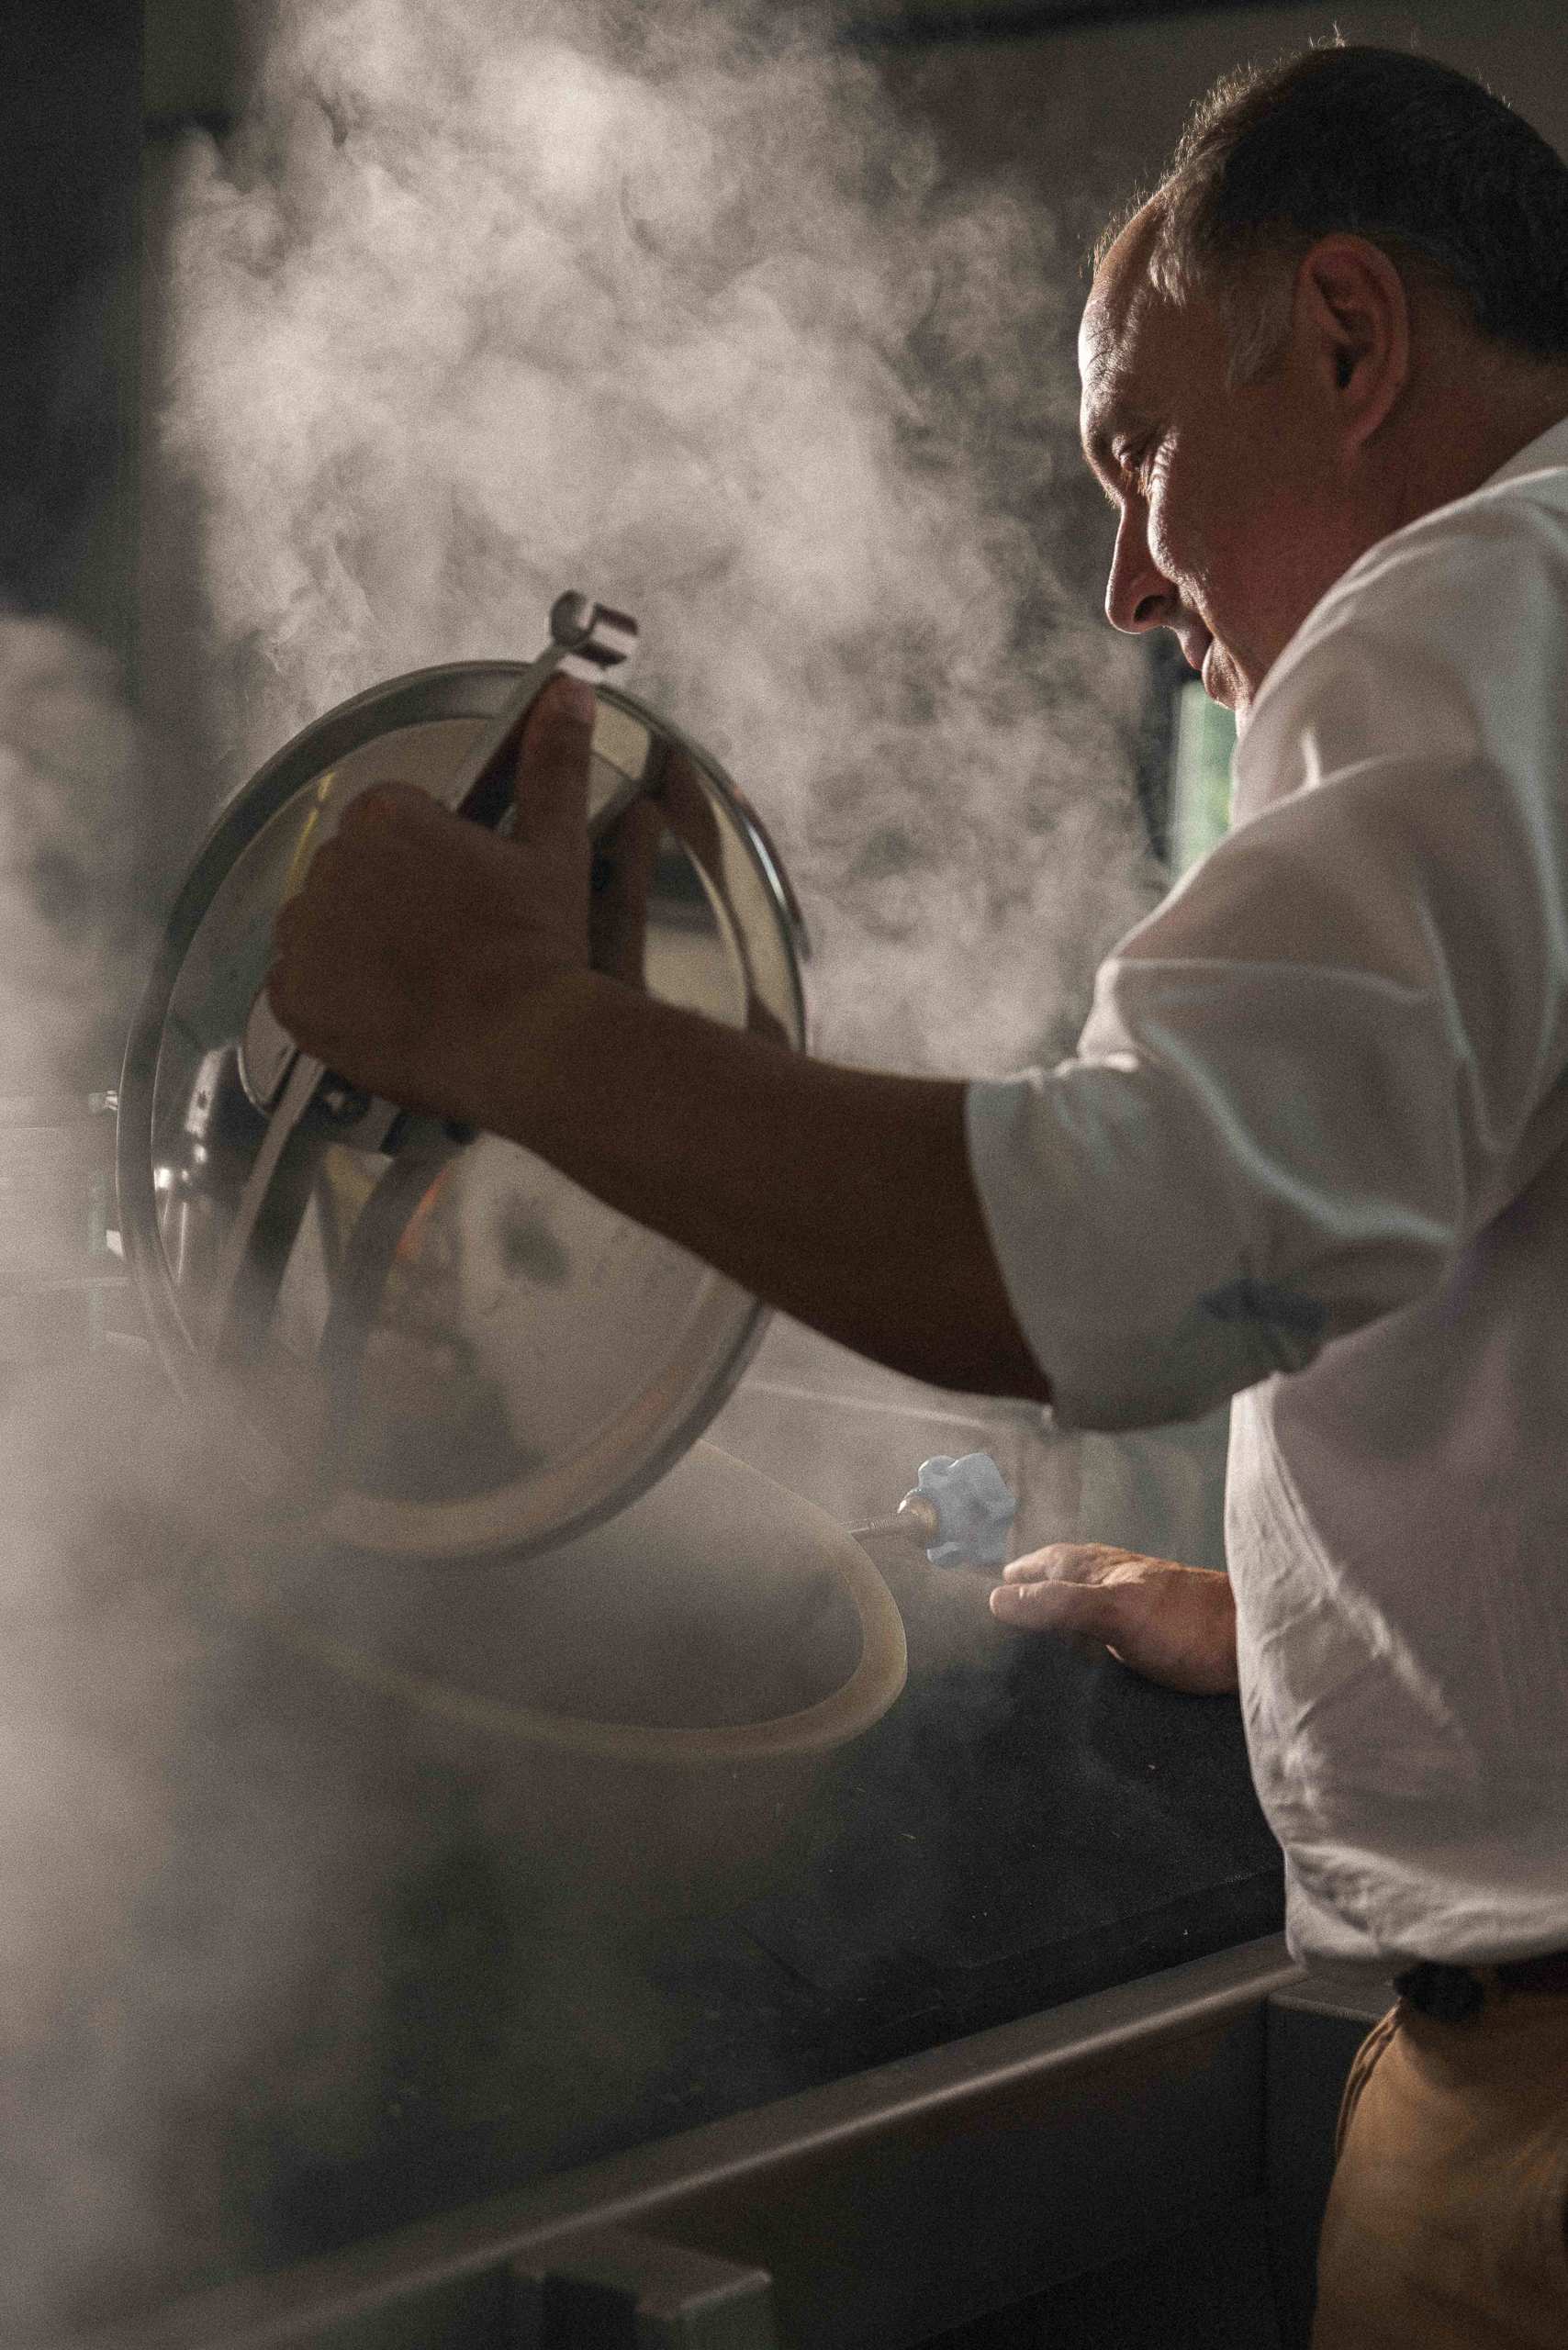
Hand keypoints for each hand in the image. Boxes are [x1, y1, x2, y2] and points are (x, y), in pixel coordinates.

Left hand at [267, 676, 597, 1125]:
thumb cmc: (540, 950)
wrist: (525, 1043)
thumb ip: (552, 763)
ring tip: (416, 980)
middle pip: (350, 873)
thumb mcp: (555, 847)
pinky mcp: (294, 997)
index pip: (388, 824)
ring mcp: (307, 934)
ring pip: (319, 925)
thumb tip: (566, 695)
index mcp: (387, 817)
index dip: (428, 862)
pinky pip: (296, 985)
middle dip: (387, 901)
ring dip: (354, 945)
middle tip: (446, 944)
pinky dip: (329, 998)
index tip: (460, 897)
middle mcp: (333, 865)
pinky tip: (382, 1007)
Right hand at [989, 1544, 1237, 1694]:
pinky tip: (1085, 1664)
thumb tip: (996, 1598)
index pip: (1045, 1563)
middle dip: (1033, 1592)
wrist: (1256, 1645)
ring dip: (1060, 1619)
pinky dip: (1084, 1645)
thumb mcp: (1116, 1609)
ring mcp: (1133, 1612)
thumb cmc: (1188, 1621)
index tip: (986, 1586)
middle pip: (1062, 1583)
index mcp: (1099, 1569)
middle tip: (1003, 1613)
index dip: (1017, 1574)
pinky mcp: (1151, 1641)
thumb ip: (1059, 1603)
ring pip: (1083, 1608)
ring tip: (1035, 1641)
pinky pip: (1103, 1636)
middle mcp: (1113, 1585)